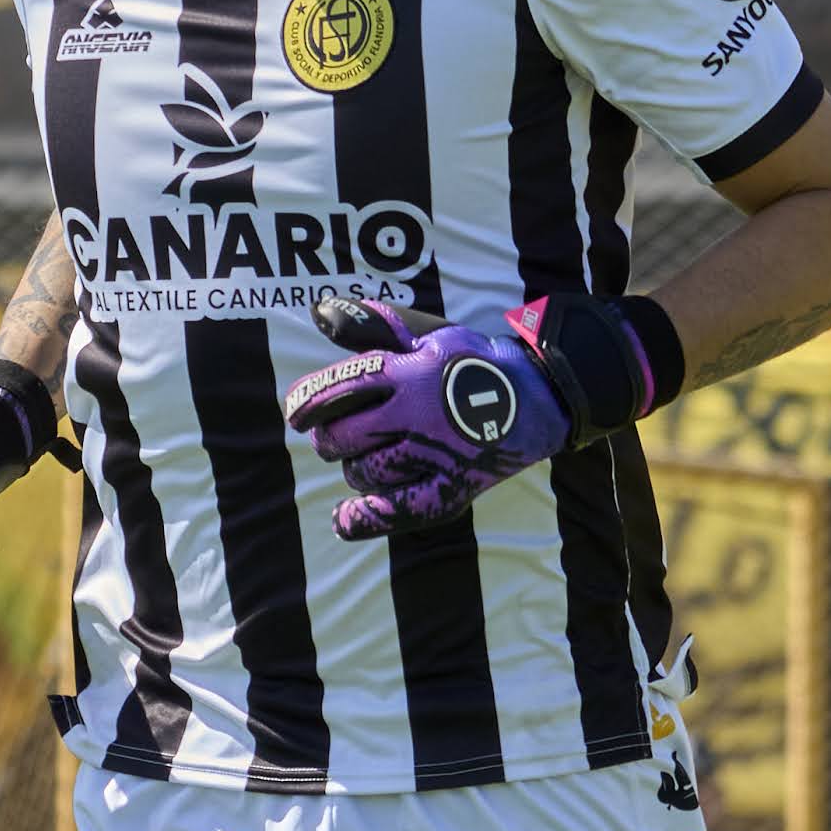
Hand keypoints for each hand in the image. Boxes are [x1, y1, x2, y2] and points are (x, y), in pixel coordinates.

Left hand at [282, 293, 578, 537]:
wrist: (536, 397)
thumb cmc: (471, 362)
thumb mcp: (425, 334)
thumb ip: (371, 325)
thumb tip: (318, 311)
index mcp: (410, 373)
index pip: (342, 388)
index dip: (306, 402)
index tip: (295, 412)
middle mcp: (419, 416)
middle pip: (344, 437)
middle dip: (328, 438)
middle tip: (335, 436)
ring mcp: (436, 457)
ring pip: (364, 473)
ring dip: (353, 467)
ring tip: (366, 457)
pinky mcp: (451, 490)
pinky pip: (397, 512)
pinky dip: (364, 519)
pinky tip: (342, 518)